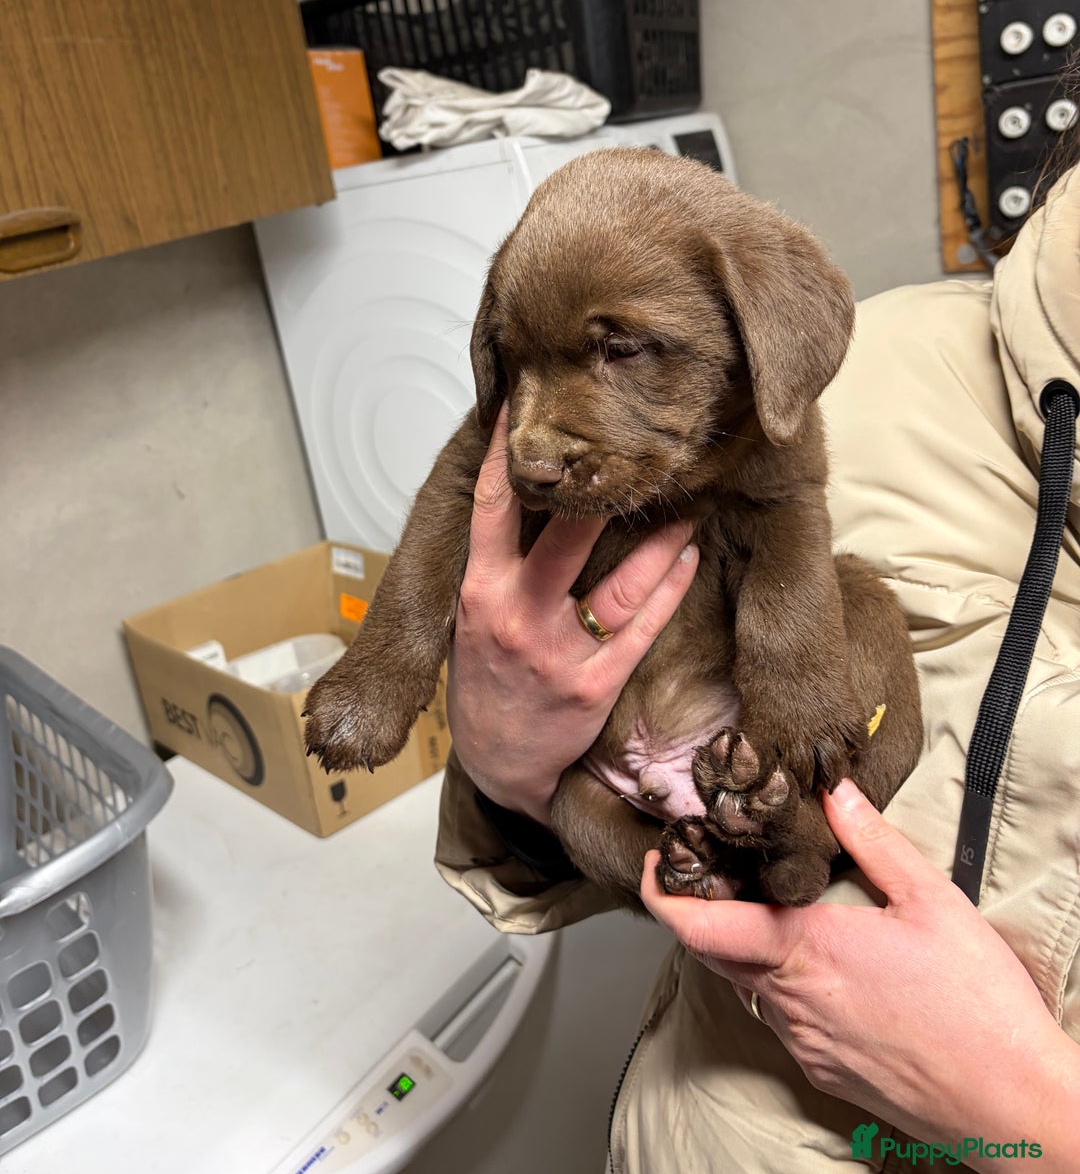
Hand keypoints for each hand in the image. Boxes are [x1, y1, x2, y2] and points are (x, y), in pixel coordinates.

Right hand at [447, 405, 698, 825]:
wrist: (498, 764)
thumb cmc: (485, 679)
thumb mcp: (469, 617)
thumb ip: (493, 563)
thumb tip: (525, 492)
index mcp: (479, 593)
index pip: (492, 510)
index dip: (509, 457)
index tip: (525, 410)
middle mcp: (516, 617)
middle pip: (565, 539)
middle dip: (601, 493)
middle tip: (632, 450)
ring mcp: (559, 654)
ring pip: (619, 584)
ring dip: (660, 540)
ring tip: (686, 504)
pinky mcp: (596, 685)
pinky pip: (642, 628)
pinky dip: (669, 589)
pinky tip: (687, 559)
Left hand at [641, 779, 1079, 1173]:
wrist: (1015, 1106)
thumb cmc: (980, 1006)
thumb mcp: (932, 901)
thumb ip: (873, 840)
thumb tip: (834, 788)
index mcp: (807, 950)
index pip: (701, 925)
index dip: (664, 893)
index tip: (658, 862)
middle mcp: (791, 1001)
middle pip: (715, 951)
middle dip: (703, 909)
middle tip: (714, 869)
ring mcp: (803, 1042)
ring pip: (747, 984)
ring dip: (746, 946)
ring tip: (772, 909)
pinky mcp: (821, 1070)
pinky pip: (779, 1017)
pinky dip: (779, 983)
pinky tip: (819, 964)